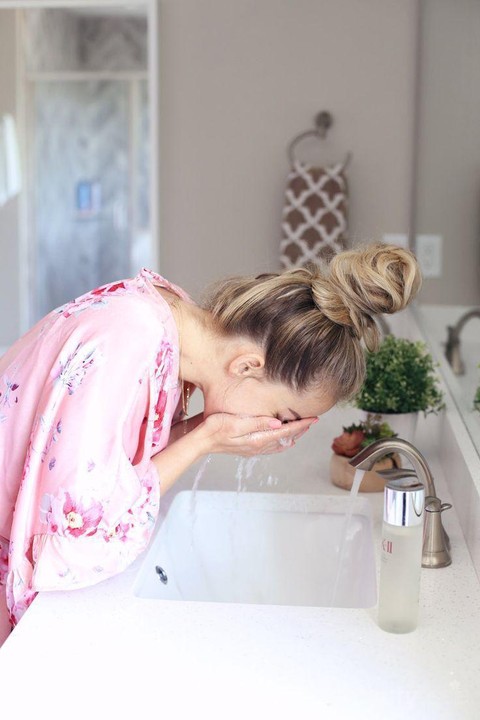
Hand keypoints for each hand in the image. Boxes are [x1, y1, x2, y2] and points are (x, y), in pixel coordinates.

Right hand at [190, 413, 317, 456]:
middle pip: (286, 439)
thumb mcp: (235, 423)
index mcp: (257, 440)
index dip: (301, 425)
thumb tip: (278, 424)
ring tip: (302, 428)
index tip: (314, 419)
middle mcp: (258, 446)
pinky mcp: (248, 447)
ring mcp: (253, 449)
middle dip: (300, 431)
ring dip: (292, 436)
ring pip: (280, 444)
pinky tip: (281, 436)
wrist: (201, 440)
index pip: (285, 432)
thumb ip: (257, 423)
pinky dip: (281, 440)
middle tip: (312, 421)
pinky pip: (271, 446)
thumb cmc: (215, 428)